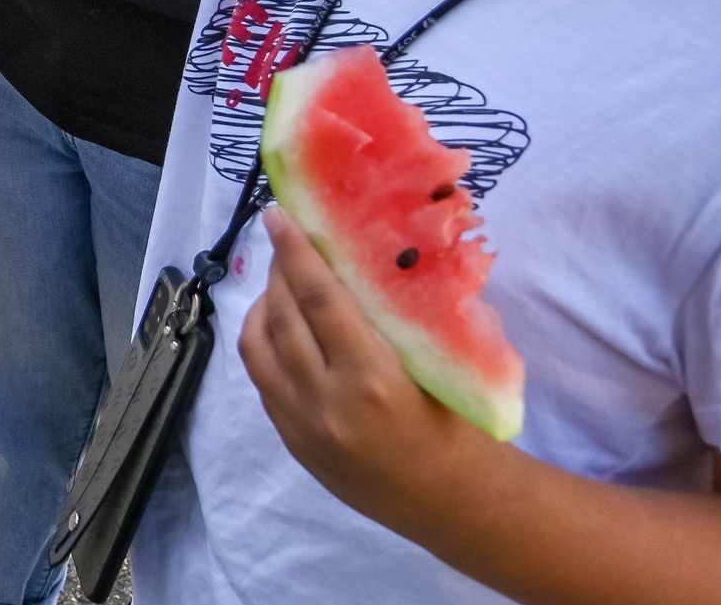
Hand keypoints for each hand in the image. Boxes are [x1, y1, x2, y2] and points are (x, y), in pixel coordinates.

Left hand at [238, 209, 486, 528]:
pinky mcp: (291, 440)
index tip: (278, 215)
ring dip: (264, 304)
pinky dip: (264, 340)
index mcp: (372, 379)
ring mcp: (301, 425)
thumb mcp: (437, 365)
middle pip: (283, 315)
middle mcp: (326, 401)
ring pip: (259, 346)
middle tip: (286, 238)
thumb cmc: (461, 427)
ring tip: (281, 279)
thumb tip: (362, 254)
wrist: (454, 504)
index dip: (295, 251)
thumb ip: (394, 319)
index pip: (319, 298)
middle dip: (278, 270)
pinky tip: (280, 323)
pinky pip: (262, 377)